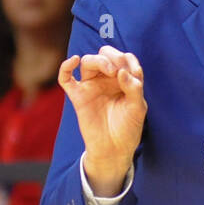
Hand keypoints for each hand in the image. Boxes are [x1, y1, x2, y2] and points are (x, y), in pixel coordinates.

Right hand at [58, 46, 145, 194]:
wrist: (114, 149)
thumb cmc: (128, 128)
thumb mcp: (138, 108)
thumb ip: (134, 88)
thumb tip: (121, 72)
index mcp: (123, 80)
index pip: (125, 58)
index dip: (128, 60)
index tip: (134, 74)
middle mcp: (106, 80)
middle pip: (104, 55)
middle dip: (113, 57)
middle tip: (118, 71)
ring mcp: (91, 87)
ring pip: (88, 62)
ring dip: (99, 61)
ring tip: (110, 71)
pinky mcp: (78, 96)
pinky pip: (66, 78)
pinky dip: (66, 67)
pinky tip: (74, 60)